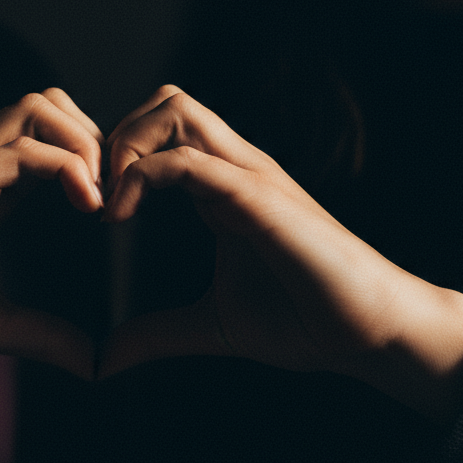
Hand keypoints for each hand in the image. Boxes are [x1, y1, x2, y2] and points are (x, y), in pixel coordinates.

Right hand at [0, 89, 104, 380]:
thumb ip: (41, 334)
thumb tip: (91, 361)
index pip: (49, 139)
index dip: (90, 159)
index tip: (114, 208)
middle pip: (48, 104)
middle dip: (93, 135)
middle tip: (111, 192)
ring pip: (36, 108)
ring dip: (82, 142)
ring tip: (99, 194)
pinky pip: (18, 151)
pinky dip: (65, 166)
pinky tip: (86, 204)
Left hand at [100, 86, 462, 422]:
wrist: (370, 331)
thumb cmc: (306, 321)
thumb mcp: (211, 326)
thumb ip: (157, 334)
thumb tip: (105, 360)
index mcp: (224, 188)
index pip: (163, 131)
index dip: (117, 157)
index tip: (92, 210)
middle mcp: (236, 169)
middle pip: (167, 102)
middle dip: (116, 136)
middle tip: (93, 197)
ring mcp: (250, 177)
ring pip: (176, 110)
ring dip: (126, 146)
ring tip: (107, 203)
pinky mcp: (259, 198)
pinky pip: (190, 161)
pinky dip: (141, 176)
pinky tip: (120, 218)